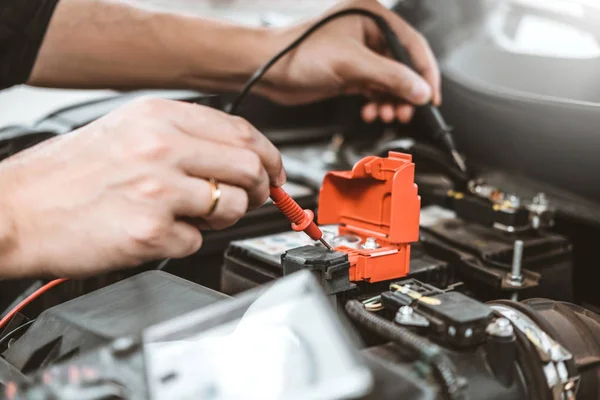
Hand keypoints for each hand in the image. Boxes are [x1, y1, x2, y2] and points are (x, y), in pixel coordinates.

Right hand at [0, 98, 284, 277]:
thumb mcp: (128, 130)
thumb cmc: (68, 174)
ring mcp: (158, 189)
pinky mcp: (150, 231)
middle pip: (250, 167)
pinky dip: (185, 241)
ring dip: (222, 218)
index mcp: (160, 117)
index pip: (243, 132)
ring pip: (232, 206)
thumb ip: (185, 137)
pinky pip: (197, 241)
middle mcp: (162, 147)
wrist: (17, 208)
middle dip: (260, 188)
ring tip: (190, 216)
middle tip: (250, 199)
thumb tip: (239, 155)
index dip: (270, 156)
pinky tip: (157, 232)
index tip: (276, 173)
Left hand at [260, 0, 440, 123]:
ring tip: (386, 114)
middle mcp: (370, 33)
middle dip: (406, 92)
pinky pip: (376, 89)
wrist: (269, 70)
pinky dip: (378, 102)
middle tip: (405, 111)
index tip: (431, 97)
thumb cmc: (299, 53)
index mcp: (374, 17)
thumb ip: (390, 77)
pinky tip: (372, 111)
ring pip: (390, 81)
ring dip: (392, 101)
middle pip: (404, 66)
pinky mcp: (352, 73)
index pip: (413, 45)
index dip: (425, 73)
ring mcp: (361, 54)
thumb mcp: (351, 64)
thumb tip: (421, 90)